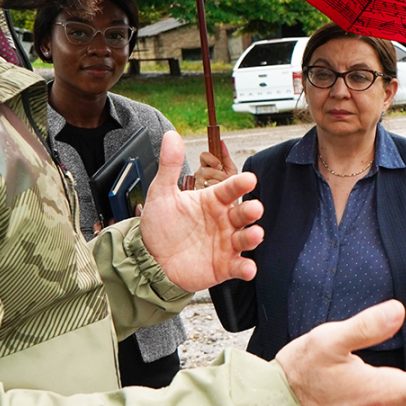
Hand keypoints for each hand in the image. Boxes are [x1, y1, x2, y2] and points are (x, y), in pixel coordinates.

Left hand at [139, 132, 263, 291]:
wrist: (149, 259)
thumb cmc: (160, 225)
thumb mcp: (161, 193)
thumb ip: (170, 165)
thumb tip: (171, 135)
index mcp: (212, 200)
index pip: (230, 188)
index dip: (240, 183)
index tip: (249, 178)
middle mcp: (223, 220)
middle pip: (243, 213)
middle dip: (251, 210)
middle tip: (254, 208)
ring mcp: (226, 243)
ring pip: (245, 238)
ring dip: (252, 237)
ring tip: (255, 235)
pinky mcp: (224, 266)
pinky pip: (239, 266)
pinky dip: (245, 268)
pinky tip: (248, 269)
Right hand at [194, 140, 237, 190]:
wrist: (230, 200)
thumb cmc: (229, 185)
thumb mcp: (230, 169)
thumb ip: (225, 156)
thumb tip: (221, 142)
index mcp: (206, 165)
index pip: (204, 156)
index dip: (211, 159)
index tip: (219, 165)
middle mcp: (200, 174)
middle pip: (206, 170)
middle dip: (219, 175)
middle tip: (225, 180)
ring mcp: (198, 184)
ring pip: (208, 182)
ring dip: (219, 185)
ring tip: (223, 189)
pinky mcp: (198, 194)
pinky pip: (208, 192)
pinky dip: (217, 193)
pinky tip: (218, 195)